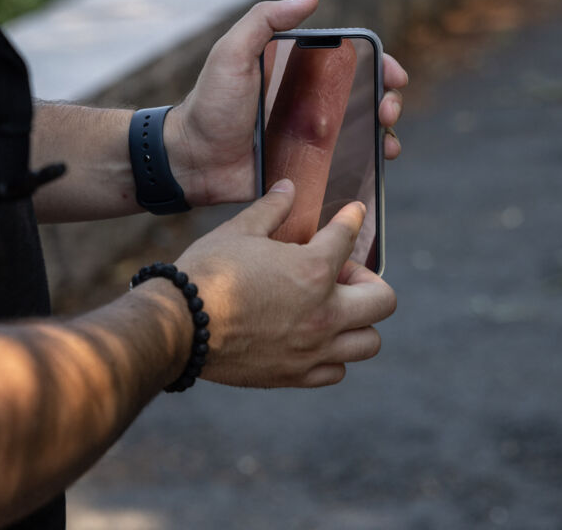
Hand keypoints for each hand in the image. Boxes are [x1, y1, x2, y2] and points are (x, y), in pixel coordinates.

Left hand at [166, 0, 408, 206]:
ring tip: (386, 140)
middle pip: (363, 101)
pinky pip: (340, 169)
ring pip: (359, 135)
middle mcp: (306, 106)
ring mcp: (307, 140)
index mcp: (296, 76)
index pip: (349, 66)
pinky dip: (364, 166)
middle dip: (387, 102)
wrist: (192, 159)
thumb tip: (310, 0)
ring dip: (384, 135)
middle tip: (387, 110)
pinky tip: (375, 165)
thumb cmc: (209, 105)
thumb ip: (264, 20)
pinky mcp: (302, 170)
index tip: (393, 75)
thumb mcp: (231, 53)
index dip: (379, 67)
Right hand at [174, 179, 395, 386]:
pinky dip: (333, 355)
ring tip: (330, 310)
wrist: (178, 326)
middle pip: (383, 300)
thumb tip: (288, 188)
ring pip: (369, 342)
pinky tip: (312, 339)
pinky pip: (337, 370)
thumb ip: (271, 209)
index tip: (352, 215)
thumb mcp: (238, 231)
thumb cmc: (207, 273)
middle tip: (340, 275)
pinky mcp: (295, 374)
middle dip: (367, 281)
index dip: (352, 219)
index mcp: (313, 269)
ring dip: (358, 322)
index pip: (349, 236)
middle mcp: (324, 312)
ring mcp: (313, 349)